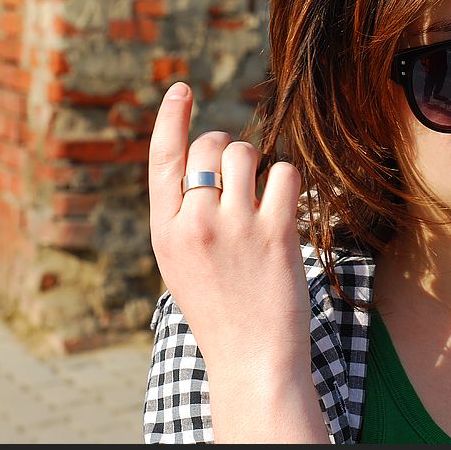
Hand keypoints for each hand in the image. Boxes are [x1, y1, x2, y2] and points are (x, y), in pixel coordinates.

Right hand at [148, 81, 311, 376]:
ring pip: (247, 153)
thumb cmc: (220, 312)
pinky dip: (288, 183)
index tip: (181, 89)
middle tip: (241, 174)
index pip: (162, 159)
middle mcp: (195, 222)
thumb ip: (185, 217)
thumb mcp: (181, 265)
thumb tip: (205, 163)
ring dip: (259, 162)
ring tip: (262, 194)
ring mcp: (235, 226)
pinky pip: (285, 175)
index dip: (171, 118)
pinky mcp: (276, 232)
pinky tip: (286, 207)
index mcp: (165, 231)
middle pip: (211, 147)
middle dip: (228, 147)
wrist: (252, 361)